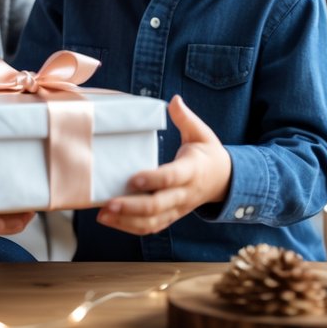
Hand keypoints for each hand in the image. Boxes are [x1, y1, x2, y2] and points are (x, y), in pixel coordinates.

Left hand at [96, 95, 231, 235]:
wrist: (224, 181)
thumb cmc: (208, 153)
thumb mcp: (202, 133)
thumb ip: (186, 118)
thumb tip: (175, 100)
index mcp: (192, 171)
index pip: (172, 178)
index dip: (154, 179)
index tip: (133, 178)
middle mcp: (183, 194)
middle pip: (158, 205)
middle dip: (132, 206)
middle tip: (108, 202)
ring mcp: (177, 209)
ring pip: (152, 221)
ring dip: (126, 220)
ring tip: (102, 215)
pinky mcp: (170, 216)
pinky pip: (150, 227)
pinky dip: (129, 227)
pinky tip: (110, 220)